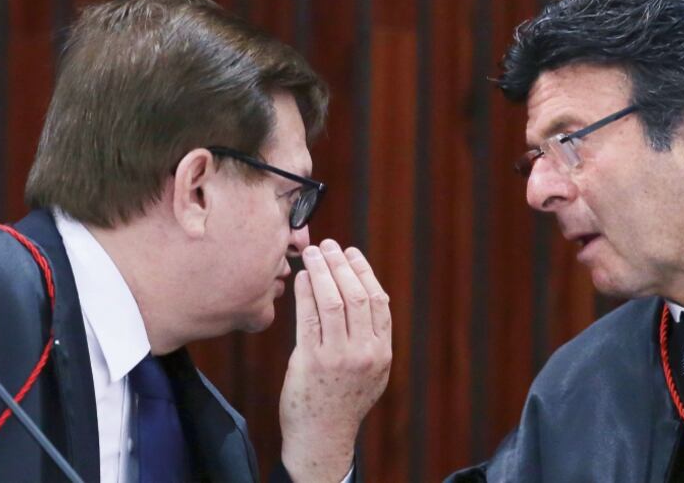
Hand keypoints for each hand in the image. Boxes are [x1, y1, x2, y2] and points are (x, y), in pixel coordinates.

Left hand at [279, 239, 391, 481]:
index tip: (352, 253)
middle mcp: (364, 353)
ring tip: (313, 254)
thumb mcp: (371, 371)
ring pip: (334, 301)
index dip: (364, 272)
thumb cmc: (342, 400)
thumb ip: (370, 338)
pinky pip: (309, 316)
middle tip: (329, 245)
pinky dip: (305, 292)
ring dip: (322, 271)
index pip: (378, 300)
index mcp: (382, 352)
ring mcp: (339, 357)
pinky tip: (301, 279)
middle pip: (357, 295)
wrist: (322, 437)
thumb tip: (364, 296)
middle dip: (342, 264)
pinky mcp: (312, 361)